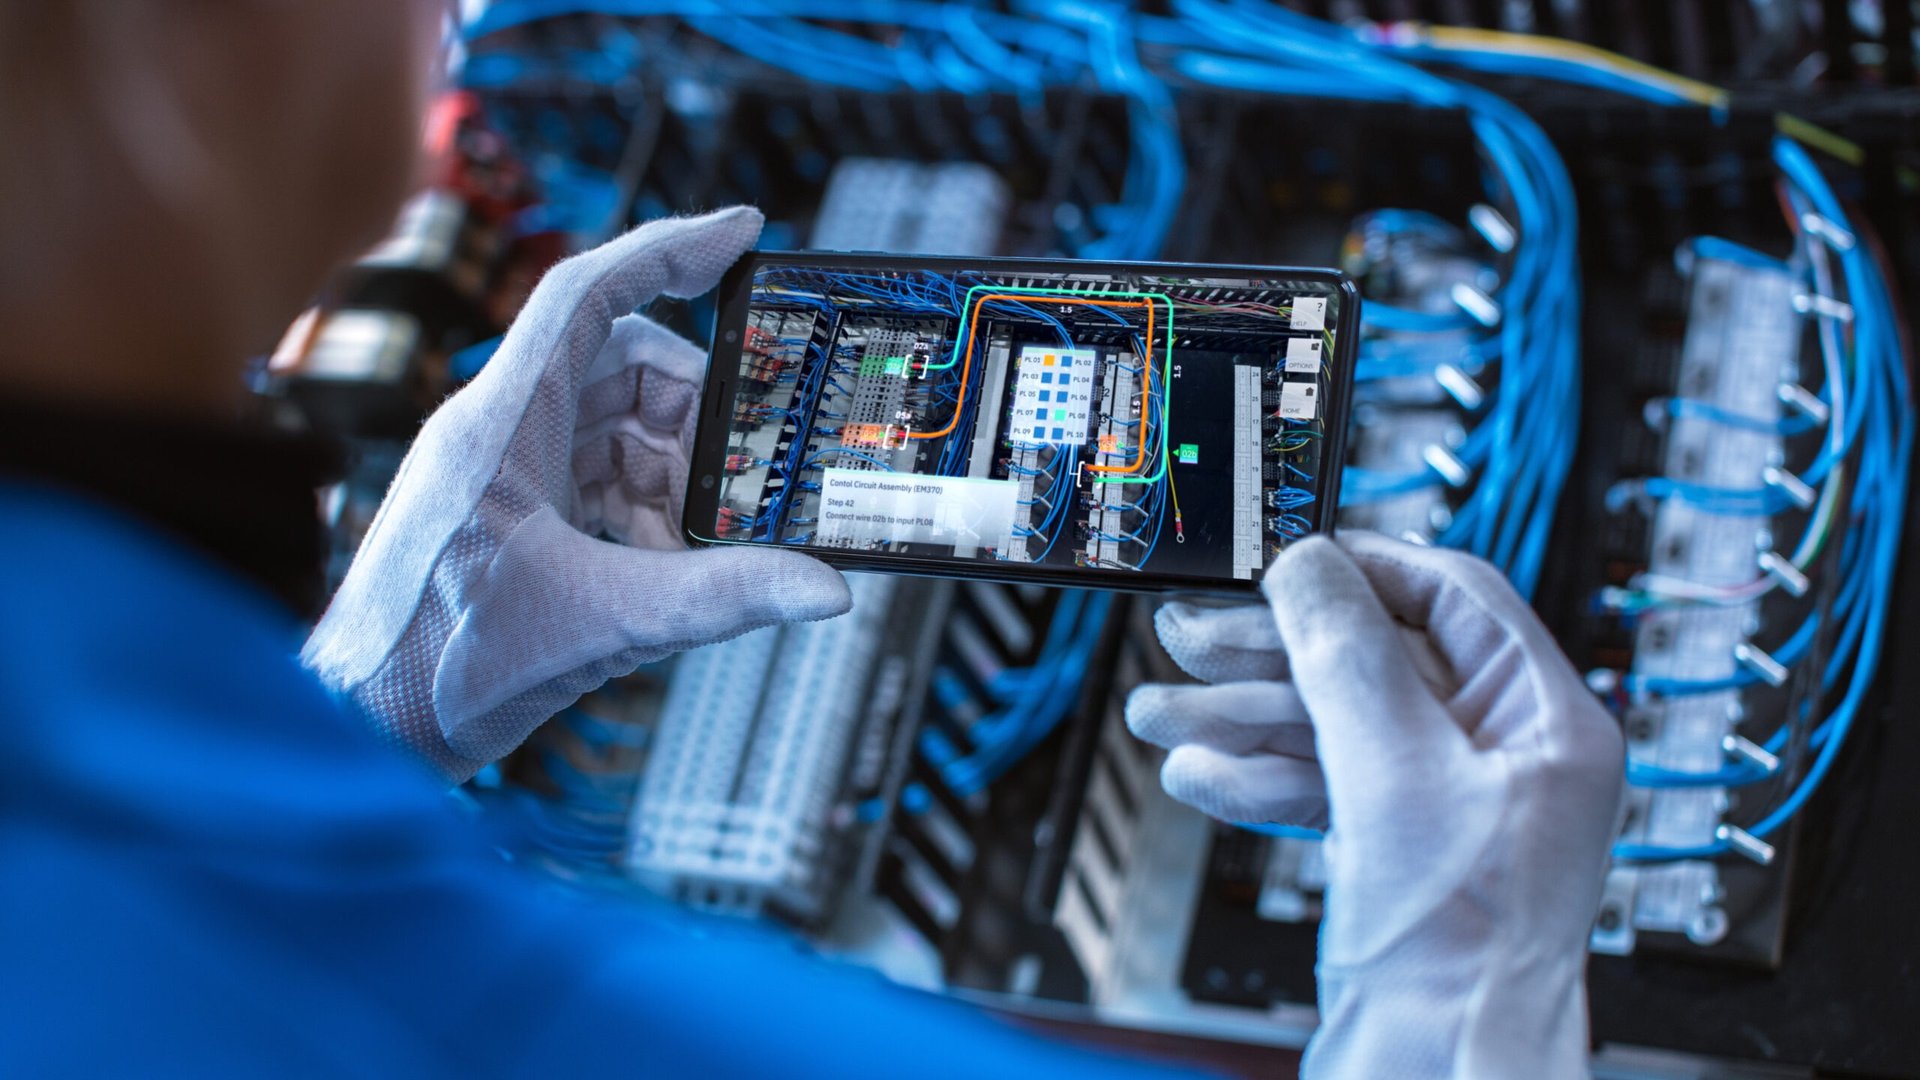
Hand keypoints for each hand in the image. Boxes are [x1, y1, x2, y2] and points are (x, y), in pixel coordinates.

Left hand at [303, 208, 849, 780]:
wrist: (357, 734)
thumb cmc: (436, 671)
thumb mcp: (603, 625)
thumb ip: (720, 598)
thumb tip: (821, 588)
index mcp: (501, 424)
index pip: (589, 293)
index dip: (668, 249)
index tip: (743, 233)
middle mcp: (496, 429)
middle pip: (623, 365)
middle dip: (696, 415)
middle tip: (749, 471)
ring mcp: (499, 468)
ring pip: (613, 424)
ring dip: (671, 476)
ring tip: (698, 548)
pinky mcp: (504, 510)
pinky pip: (592, 474)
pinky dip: (641, 510)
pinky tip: (659, 569)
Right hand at [1127, 532, 1622, 1079]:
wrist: (1439, 1069)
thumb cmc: (1463, 953)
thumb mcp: (1395, 773)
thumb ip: (1348, 657)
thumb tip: (1309, 567)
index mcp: (1542, 720)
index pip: (1452, 596)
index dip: (1360, 572)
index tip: (1282, 561)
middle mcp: (1499, 755)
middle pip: (1373, 659)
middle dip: (1270, 653)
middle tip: (1191, 634)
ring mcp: (1444, 805)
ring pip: (1332, 724)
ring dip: (1240, 716)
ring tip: (1164, 712)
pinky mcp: (1395, 848)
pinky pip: (1321, 783)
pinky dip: (1257, 777)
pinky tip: (1200, 774)